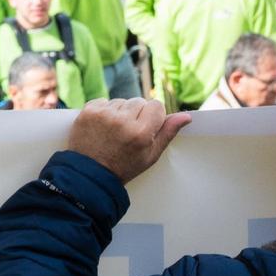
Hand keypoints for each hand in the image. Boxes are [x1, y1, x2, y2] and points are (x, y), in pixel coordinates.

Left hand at [66, 98, 191, 183]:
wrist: (89, 175)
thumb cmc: (124, 166)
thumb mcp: (150, 156)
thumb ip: (168, 133)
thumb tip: (186, 116)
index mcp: (141, 133)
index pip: (156, 105)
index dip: (152, 116)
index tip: (145, 128)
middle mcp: (123, 121)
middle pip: (139, 101)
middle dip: (136, 114)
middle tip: (128, 133)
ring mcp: (104, 115)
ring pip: (122, 101)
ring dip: (120, 112)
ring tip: (114, 132)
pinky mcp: (89, 111)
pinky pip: (104, 101)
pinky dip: (104, 111)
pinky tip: (102, 127)